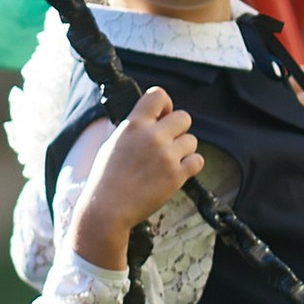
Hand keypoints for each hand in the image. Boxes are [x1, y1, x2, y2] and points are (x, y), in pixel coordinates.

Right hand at [70, 87, 202, 269]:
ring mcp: (167, 156)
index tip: (162, 116)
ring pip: (192, 141)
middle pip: (184, 117)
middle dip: (178, 129)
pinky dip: (190, 166)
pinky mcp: (176, 176)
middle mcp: (152, 136)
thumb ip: (135, 128)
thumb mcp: (114, 142)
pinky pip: (197, 161)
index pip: (158, 95)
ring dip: (183, 150)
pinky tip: (176, 171)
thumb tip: (153, 119)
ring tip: (167, 162)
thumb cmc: (106, 178)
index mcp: (134, 125)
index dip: (165, 105)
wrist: (107, 208)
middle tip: (167, 143)